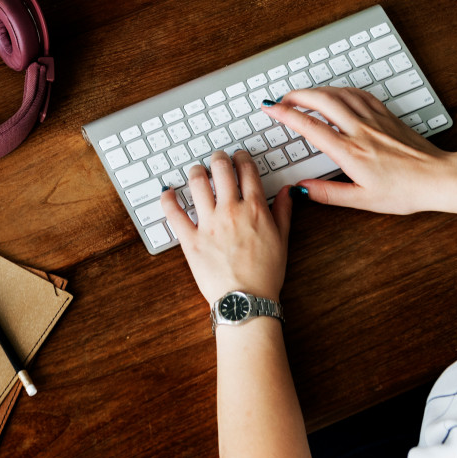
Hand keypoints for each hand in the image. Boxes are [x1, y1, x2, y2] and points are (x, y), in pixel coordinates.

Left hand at [160, 150, 292, 304]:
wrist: (246, 301)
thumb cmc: (265, 275)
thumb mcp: (282, 241)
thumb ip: (283, 212)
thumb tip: (288, 191)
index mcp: (254, 209)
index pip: (247, 171)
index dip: (242, 157)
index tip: (238, 156)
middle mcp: (230, 211)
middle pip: (221, 169)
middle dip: (219, 158)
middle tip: (217, 158)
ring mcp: (208, 224)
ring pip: (197, 183)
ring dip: (196, 171)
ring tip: (197, 171)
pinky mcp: (190, 239)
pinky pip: (174, 213)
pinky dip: (168, 198)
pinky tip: (167, 191)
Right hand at [263, 86, 455, 214]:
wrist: (438, 178)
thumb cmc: (405, 191)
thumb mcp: (363, 200)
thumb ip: (329, 194)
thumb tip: (302, 190)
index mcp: (351, 152)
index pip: (310, 127)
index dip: (285, 115)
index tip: (271, 110)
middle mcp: (360, 130)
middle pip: (321, 100)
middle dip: (296, 95)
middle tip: (281, 99)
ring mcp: (374, 119)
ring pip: (339, 93)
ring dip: (316, 90)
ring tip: (302, 95)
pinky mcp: (386, 115)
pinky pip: (358, 94)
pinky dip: (341, 90)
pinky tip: (336, 93)